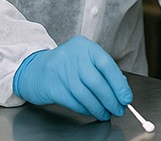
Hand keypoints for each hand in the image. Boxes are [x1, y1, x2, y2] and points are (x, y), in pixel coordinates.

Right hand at [13, 35, 132, 120]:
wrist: (34, 69)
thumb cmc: (67, 65)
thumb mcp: (85, 59)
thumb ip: (103, 71)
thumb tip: (121, 89)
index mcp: (86, 46)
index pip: (107, 65)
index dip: (118, 84)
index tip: (126, 98)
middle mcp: (74, 57)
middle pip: (97, 82)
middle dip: (111, 99)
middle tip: (118, 109)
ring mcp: (61, 71)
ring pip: (85, 94)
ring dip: (99, 107)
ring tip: (106, 114)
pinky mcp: (52, 87)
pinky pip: (73, 102)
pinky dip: (85, 109)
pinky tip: (92, 112)